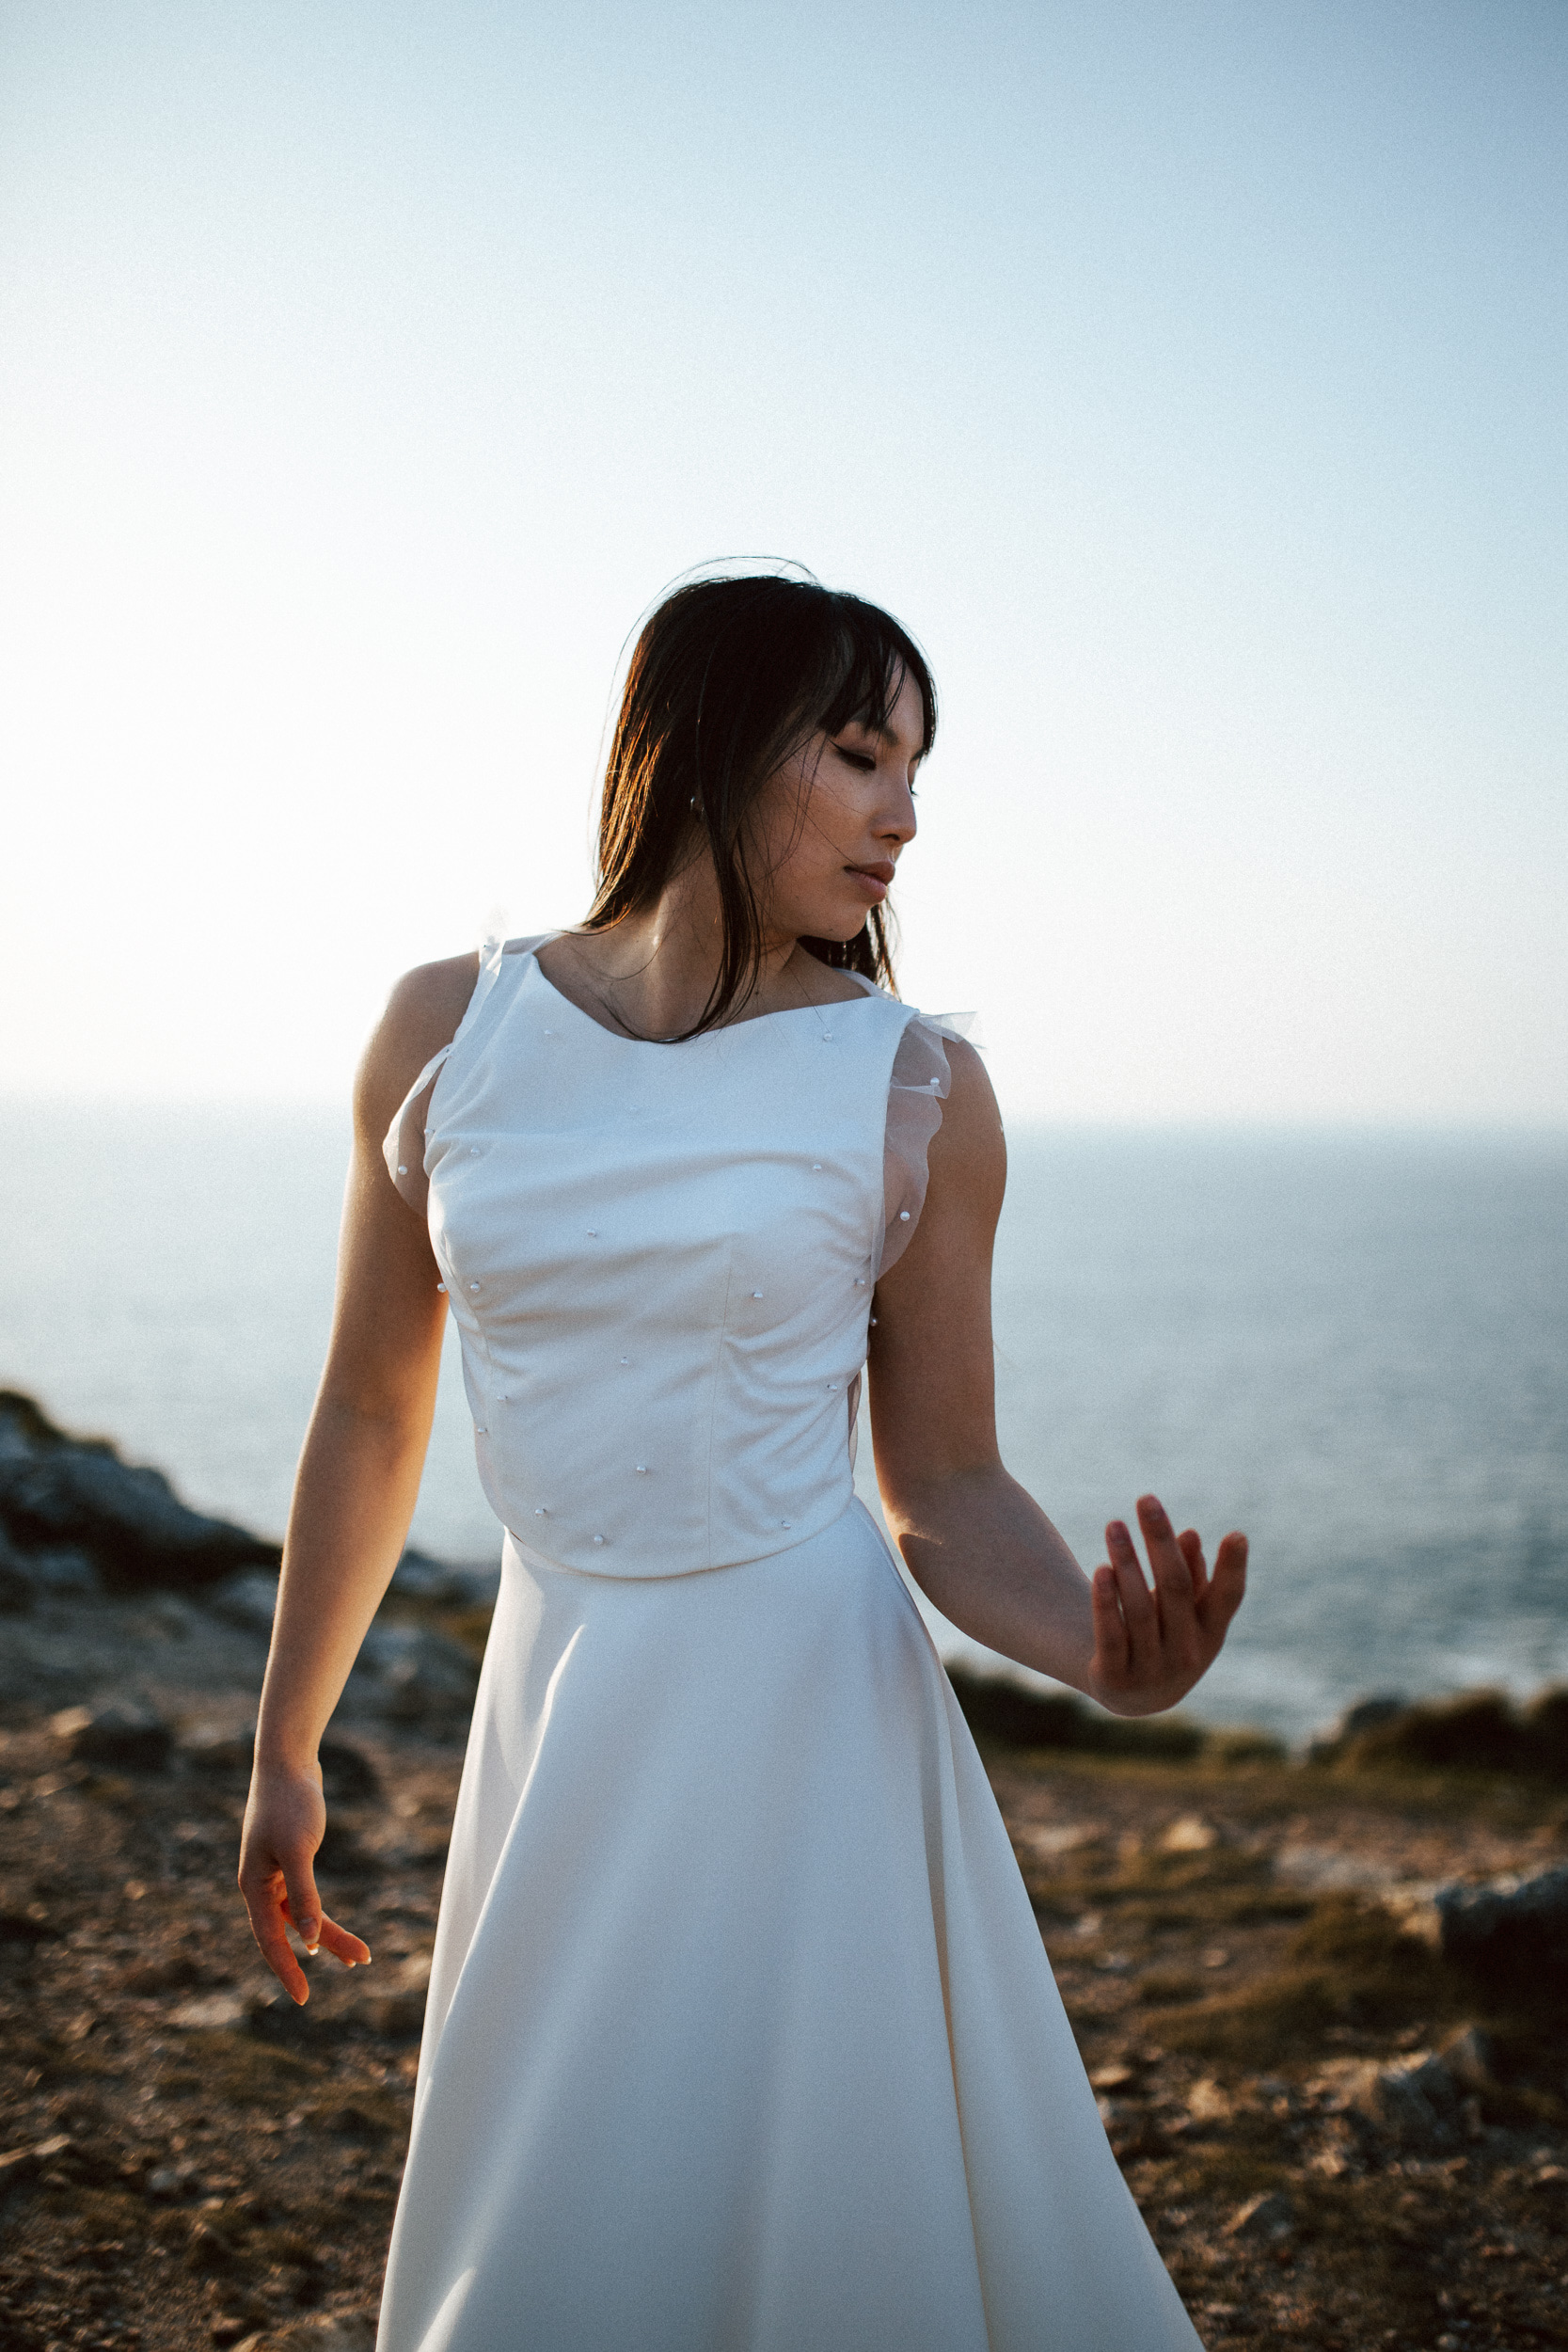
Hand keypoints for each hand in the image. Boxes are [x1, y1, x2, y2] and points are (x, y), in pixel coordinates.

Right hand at [238, 1763, 370, 2004]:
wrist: (287, 1761)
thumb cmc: (289, 1801)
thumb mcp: (298, 1850)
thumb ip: (302, 1895)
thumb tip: (309, 1940)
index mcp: (254, 1886)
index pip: (270, 1940)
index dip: (287, 1971)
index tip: (303, 1999)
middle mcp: (260, 1885)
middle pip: (290, 1931)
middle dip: (323, 1950)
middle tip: (358, 1965)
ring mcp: (274, 1873)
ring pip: (301, 1916)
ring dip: (330, 1933)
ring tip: (361, 1955)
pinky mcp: (290, 1860)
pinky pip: (304, 1898)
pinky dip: (320, 1913)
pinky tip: (332, 1928)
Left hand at [1087, 1493, 1246, 1716]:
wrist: (1131, 1693)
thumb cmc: (1164, 1635)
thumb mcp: (1183, 1611)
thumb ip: (1190, 1576)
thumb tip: (1189, 1535)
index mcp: (1211, 1634)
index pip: (1228, 1599)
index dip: (1233, 1569)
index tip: (1236, 1535)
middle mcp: (1187, 1654)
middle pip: (1175, 1588)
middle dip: (1160, 1540)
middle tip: (1145, 1499)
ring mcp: (1151, 1669)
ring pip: (1140, 1608)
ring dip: (1127, 1561)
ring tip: (1114, 1525)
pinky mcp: (1114, 1677)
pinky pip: (1111, 1633)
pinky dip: (1107, 1601)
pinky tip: (1102, 1568)